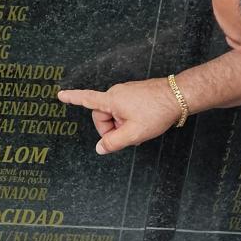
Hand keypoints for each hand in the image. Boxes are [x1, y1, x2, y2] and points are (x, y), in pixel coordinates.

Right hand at [57, 78, 184, 153]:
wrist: (179, 96)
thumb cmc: (157, 112)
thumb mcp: (133, 134)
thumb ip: (113, 143)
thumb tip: (100, 148)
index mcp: (111, 100)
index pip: (86, 99)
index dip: (72, 99)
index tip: (60, 95)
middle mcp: (116, 92)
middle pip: (103, 116)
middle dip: (112, 129)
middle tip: (128, 136)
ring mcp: (127, 92)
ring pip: (116, 114)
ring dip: (123, 125)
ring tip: (140, 129)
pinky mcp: (136, 93)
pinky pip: (125, 109)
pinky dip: (130, 119)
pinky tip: (144, 123)